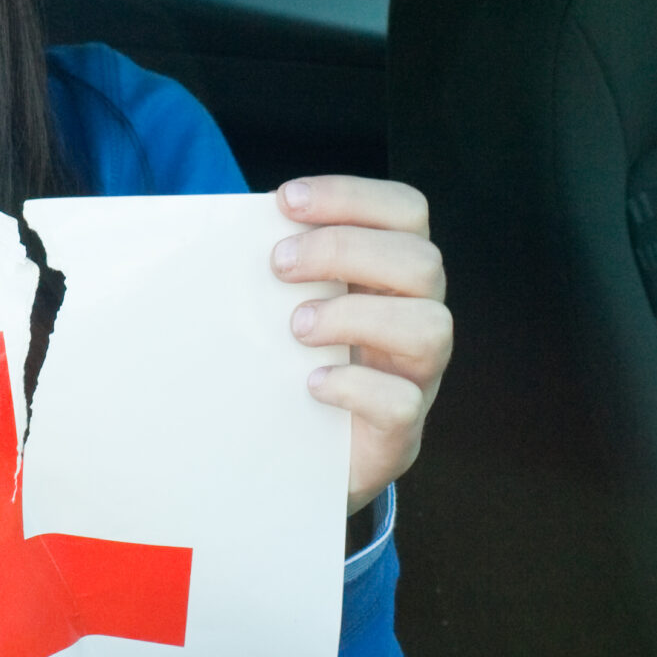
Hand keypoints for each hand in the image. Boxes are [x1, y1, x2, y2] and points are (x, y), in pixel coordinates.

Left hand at [271, 175, 451, 514]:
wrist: (295, 460)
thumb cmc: (288, 364)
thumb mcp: (285, 304)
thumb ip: (280, 266)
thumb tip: (226, 228)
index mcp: (392, 275)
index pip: (406, 211)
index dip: (352, 196)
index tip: (286, 200)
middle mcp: (417, 317)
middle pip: (422, 262)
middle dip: (344, 250)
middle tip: (278, 265)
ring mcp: (416, 377)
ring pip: (430, 328)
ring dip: (355, 316)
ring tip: (296, 328)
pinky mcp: (400, 432)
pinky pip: (403, 402)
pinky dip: (353, 387)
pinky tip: (310, 383)